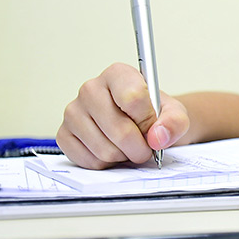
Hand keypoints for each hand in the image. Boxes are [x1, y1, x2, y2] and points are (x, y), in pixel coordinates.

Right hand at [57, 63, 190, 168]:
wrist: (139, 124)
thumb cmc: (153, 114)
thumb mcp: (174, 113)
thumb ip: (175, 122)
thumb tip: (157, 137)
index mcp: (118, 74)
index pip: (133, 97)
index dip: (147, 120)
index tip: (152, 125)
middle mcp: (91, 89)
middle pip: (118, 128)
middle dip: (138, 146)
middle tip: (145, 147)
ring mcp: (73, 112)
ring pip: (103, 149)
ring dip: (123, 156)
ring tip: (128, 146)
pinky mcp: (64, 134)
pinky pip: (88, 161)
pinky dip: (106, 164)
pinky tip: (112, 151)